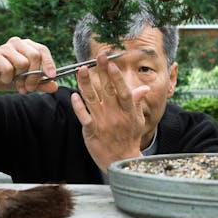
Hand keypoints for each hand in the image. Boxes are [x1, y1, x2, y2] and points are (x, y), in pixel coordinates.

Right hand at [0, 37, 57, 94]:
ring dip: (20, 79)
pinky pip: (7, 68)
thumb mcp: (28, 82)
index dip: (49, 63)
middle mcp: (17, 42)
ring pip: (22, 62)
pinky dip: (7, 78)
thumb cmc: (10, 78)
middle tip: (29, 88)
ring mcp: (5, 47)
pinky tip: (4, 79)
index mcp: (28, 45)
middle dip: (34, 76)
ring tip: (16, 83)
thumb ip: (41, 83)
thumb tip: (54, 87)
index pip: (42, 50)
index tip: (51, 76)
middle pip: (34, 55)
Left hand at [70, 54, 149, 171]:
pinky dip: (78, 106)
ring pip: (92, 99)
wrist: (122, 161)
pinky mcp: (91, 131)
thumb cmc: (130, 138)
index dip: (117, 76)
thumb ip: (137, 102)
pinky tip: (74, 95)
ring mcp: (102, 123)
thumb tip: (144, 87)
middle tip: (98, 56)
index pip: (123, 90)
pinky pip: (83, 116)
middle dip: (102, 72)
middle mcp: (115, 115)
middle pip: (107, 90)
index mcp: (128, 111)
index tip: (111, 63)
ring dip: (86, 84)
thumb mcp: (138, 120)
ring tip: (81, 70)